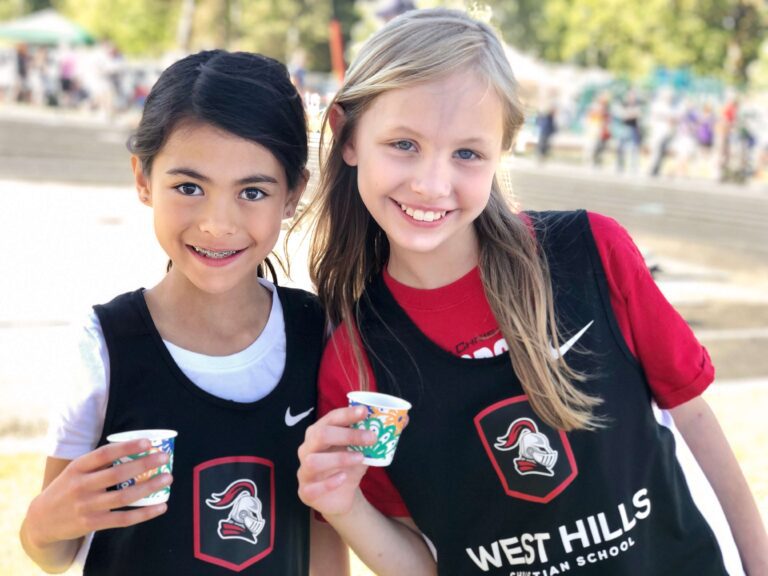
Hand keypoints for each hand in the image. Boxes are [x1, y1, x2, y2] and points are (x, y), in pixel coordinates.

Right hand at [24, 439, 171, 549]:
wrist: (41, 520)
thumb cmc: (68, 488)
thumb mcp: (75, 470)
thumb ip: (99, 462)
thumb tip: (137, 449)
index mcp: (78, 467)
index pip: (104, 453)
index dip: (127, 447)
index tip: (148, 442)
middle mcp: (81, 485)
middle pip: (117, 474)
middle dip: (144, 464)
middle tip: (164, 458)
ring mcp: (86, 506)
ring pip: (124, 496)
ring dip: (149, 487)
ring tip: (167, 478)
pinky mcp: (92, 524)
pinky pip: (123, 518)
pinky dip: (144, 513)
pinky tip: (161, 506)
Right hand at [297, 406, 375, 517]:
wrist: (340, 496)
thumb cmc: (349, 466)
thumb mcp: (363, 449)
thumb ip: (378, 434)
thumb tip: (403, 419)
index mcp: (318, 433)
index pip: (329, 418)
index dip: (346, 414)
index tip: (365, 412)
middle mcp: (307, 449)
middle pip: (320, 435)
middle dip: (347, 434)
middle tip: (371, 437)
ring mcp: (304, 471)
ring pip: (314, 461)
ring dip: (340, 458)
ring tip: (360, 458)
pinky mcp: (305, 492)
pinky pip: (313, 487)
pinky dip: (329, 482)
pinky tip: (344, 478)